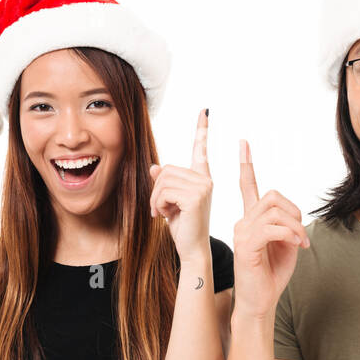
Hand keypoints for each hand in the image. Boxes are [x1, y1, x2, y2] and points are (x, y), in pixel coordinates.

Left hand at [149, 108, 213, 261]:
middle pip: (166, 169)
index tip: (205, 111)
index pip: (200, 149)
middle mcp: (205, 179)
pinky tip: (165, 217)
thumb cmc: (181, 226)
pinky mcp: (195, 196)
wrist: (191, 249)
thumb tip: (155, 167)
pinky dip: (157, 205)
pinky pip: (163, 192)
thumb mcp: (169, 202)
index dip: (202, 129)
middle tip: (159, 209)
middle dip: (156, 190)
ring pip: (163, 181)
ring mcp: (203, 187)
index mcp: (201, 178)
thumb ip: (164, 183)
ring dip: (155, 199)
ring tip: (163, 213)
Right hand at [232, 138, 309, 317]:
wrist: (260, 302)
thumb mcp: (287, 245)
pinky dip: (290, 234)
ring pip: (274, 211)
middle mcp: (243, 222)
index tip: (242, 143)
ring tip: (300, 244)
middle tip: (301, 235)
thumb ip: (288, 225)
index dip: (245, 164)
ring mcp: (242, 232)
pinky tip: (296, 246)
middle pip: (272, 196)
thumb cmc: (272, 275)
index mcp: (252, 220)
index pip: (247, 186)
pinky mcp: (246, 245)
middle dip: (294, 212)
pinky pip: (272, 228)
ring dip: (295, 226)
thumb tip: (292, 217)